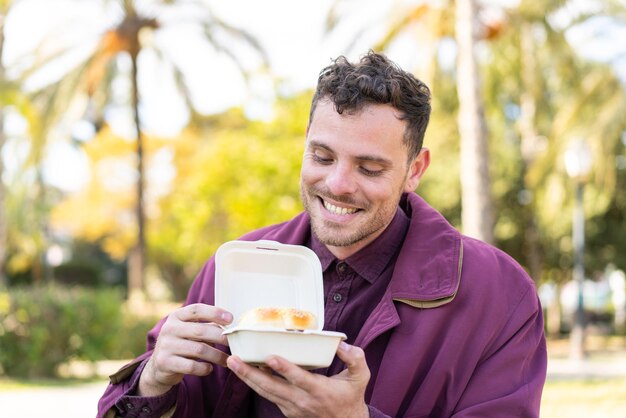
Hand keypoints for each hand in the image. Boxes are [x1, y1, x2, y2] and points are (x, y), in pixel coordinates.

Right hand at [138, 303, 232, 395]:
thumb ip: (205, 326)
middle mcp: (169, 328)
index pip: (197, 310)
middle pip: (201, 331)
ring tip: (226, 360)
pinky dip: (204, 368)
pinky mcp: (165, 362)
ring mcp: (166, 345)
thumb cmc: (182, 343)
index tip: (231, 319)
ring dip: (217, 356)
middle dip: (220, 337)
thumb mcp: (189, 330)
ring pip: (199, 350)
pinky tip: (209, 368)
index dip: (215, 313)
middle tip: (233, 343)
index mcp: (176, 316)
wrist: (159, 365)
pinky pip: (192, 366)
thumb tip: (231, 326)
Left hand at [227, 342, 369, 417]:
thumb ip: (355, 358)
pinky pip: (268, 396)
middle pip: (272, 387)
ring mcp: (292, 407)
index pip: (299, 379)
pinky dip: (256, 384)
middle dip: (251, 373)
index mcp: (320, 391)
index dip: (284, 369)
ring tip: (232, 363)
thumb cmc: (351, 396)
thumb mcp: (361, 376)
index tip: (270, 357)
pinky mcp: (287, 409)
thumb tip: (340, 344)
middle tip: (234, 360)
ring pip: (266, 393)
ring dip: (248, 378)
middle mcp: (303, 400)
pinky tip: (246, 371)